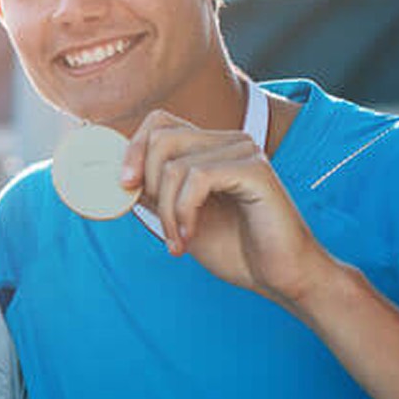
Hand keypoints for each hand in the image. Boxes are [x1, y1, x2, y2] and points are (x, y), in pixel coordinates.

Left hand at [123, 110, 335, 305]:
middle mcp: (229, 142)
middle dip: (147, 185)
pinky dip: (183, 212)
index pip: (159, 122)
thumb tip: (118, 177)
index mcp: (211, 147)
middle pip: (161, 137)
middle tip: (162, 224)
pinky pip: (197, 178)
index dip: (133, 149)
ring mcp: (244, 151)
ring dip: (166, 211)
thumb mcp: (179, 218)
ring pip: (174, 165)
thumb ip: (153, 194)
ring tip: (177, 240)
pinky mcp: (255, 170)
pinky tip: (189, 236)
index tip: (124, 187)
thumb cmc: (237, 249)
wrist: (281, 276)